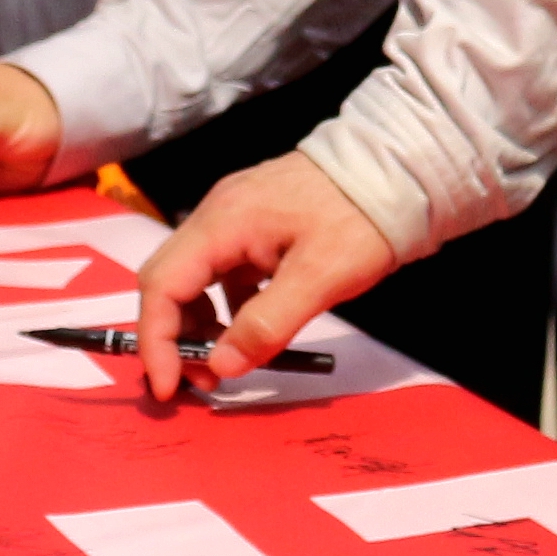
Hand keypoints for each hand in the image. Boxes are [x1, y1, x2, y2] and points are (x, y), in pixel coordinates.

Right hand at [123, 157, 395, 401]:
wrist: (399, 169)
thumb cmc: (361, 219)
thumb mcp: (320, 278)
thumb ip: (266, 324)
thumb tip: (222, 366)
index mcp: (222, 223)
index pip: (162, 285)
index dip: (157, 340)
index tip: (168, 386)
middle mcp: (217, 215)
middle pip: (168, 281)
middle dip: (174, 336)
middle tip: (200, 381)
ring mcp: (236, 218)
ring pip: (195, 279)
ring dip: (201, 324)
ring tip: (228, 362)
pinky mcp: (256, 226)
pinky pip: (224, 273)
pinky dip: (228, 308)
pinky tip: (255, 330)